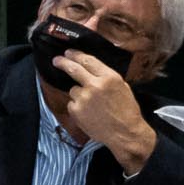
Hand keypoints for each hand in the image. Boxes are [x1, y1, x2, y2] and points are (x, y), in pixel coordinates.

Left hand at [48, 50, 153, 173]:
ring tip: (92, 105)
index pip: (88, 61)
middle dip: (63, 62)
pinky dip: (77, 106)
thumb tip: (91, 70)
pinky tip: (89, 113)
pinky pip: (72, 103)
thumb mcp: (122, 87)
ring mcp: (83, 98)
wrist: (125, 132)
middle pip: (74, 69)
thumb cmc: (126, 111)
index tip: (69, 52)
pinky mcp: (76, 110)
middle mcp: (95, 85)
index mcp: (109, 77)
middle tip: (57, 60)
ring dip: (79, 94)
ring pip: (73, 89)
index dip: (76, 55)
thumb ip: (106, 77)